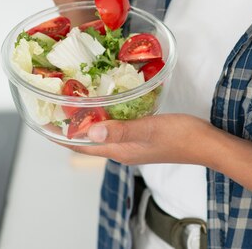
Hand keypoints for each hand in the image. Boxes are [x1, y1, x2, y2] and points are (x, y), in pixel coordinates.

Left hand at [64, 114, 215, 165]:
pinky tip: (109, 102)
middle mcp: (123, 150)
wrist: (206, 143)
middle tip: (59, 102)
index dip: (61, 135)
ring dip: (89, 119)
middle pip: (89, 140)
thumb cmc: (181, 136)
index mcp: (120, 151)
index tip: (45, 121)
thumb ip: (120, 130)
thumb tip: (90, 131)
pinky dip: (107, 115)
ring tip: (77, 99)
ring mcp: (133, 144)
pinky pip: (117, 126)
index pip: (81, 146)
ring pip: (102, 132)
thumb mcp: (149, 129)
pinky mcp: (142, 136)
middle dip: (71, 125)